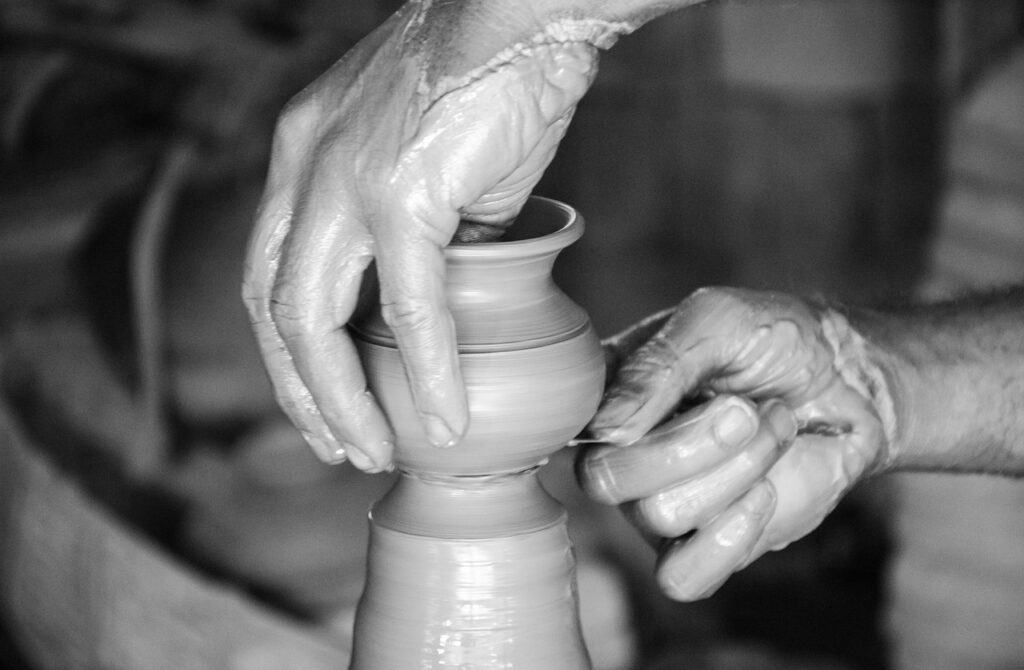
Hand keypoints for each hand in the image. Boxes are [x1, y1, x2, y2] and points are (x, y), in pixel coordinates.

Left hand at [243, 4, 600, 470]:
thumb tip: (446, 302)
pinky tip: (446, 416)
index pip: (269, 273)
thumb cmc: (493, 80)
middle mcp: (305, 164)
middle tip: (336, 447)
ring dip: (341, 398)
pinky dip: (426, 370)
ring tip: (373, 450)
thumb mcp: (436, 165)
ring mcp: (344, 176)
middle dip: (298, 391)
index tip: (320, 403)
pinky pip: (410, 304)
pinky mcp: (402, 190)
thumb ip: (426, 237)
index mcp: (302, 153)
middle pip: (272, 306)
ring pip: (313, 317)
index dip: (285, 353)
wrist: (531, 14)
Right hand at [577, 287, 892, 599]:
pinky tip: (764, 494)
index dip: (616, 418)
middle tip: (744, 409)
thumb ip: (656, 367)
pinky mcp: (704, 546)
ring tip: (771, 427)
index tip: (680, 383)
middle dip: (690, 444)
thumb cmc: (773, 340)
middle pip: (607, 479)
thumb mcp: (716, 321)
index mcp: (605, 396)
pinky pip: (683, 577)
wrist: (847, 380)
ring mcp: (657, 504)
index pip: (569, 426)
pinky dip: (727, 539)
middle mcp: (620, 454)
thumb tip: (605, 429)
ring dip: (736, 470)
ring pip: (659, 516)